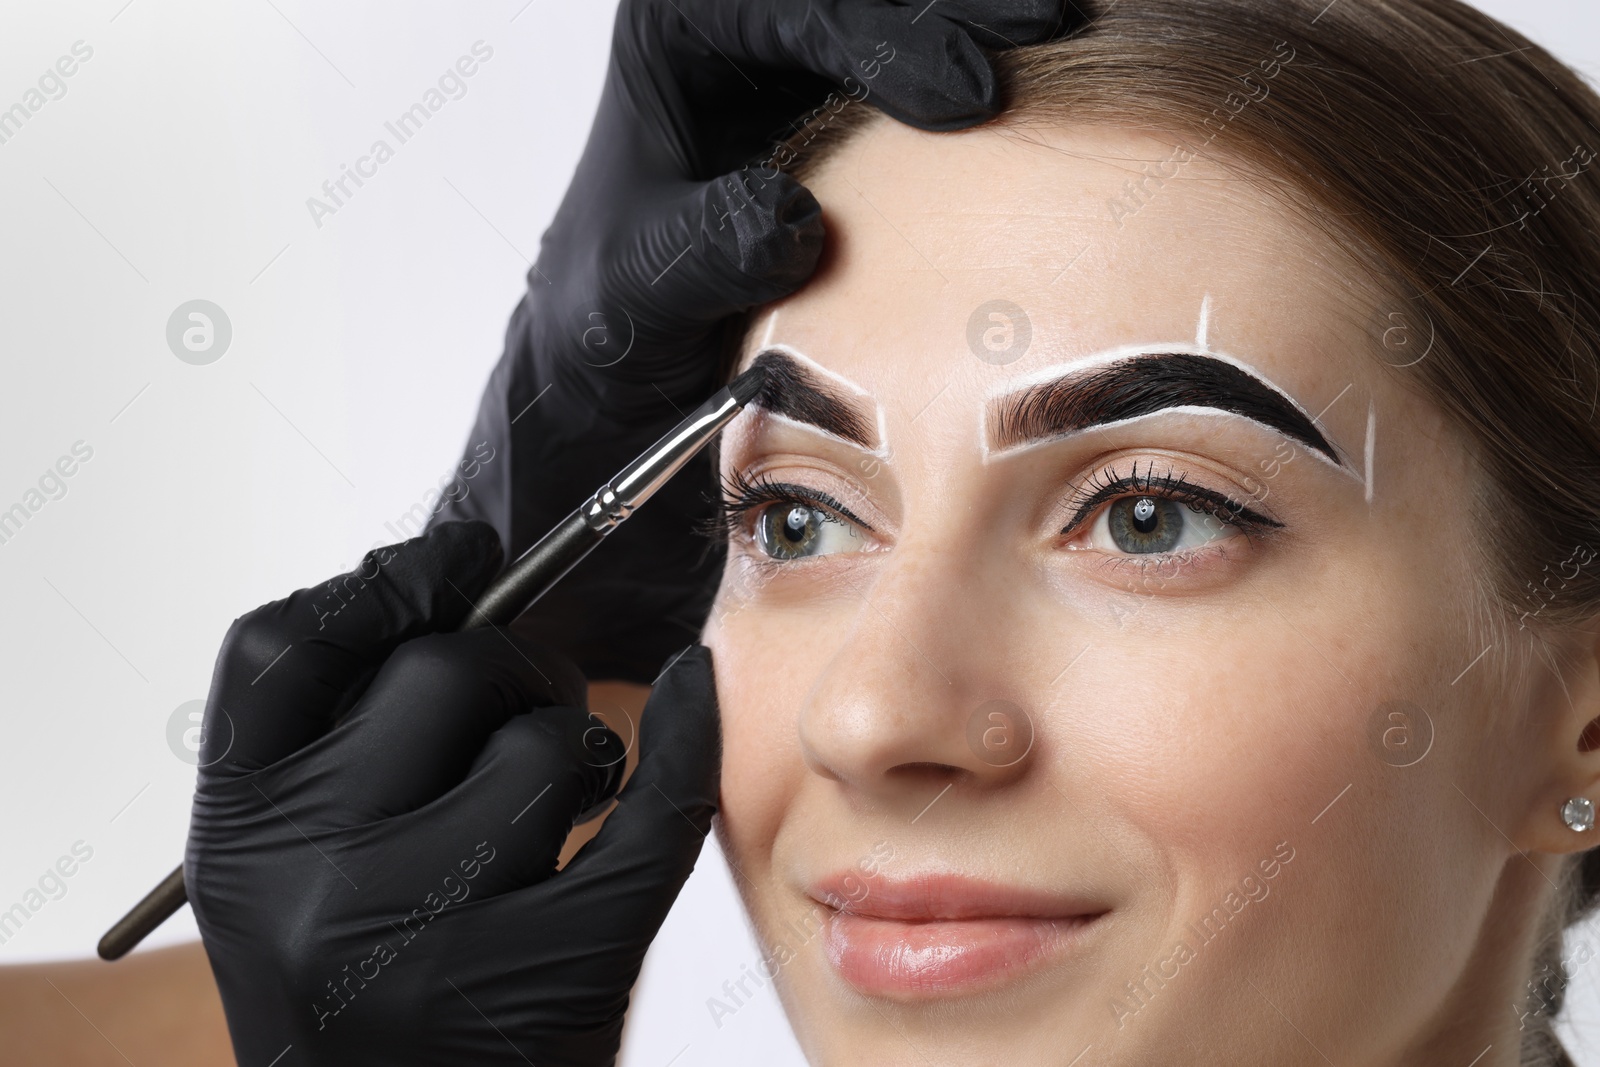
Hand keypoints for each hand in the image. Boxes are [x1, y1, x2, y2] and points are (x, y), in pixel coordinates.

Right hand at [187, 521, 720, 1065]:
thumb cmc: (373, 985)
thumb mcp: (302, 865)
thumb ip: (350, 737)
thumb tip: (460, 577)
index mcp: (239, 837)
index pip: (284, 649)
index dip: (385, 583)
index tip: (460, 558)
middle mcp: (308, 883)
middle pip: (441, 671)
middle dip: (511, 664)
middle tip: (528, 703)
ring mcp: (424, 938)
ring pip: (544, 740)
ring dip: (572, 744)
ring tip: (559, 800)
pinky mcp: (544, 980)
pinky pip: (646, 814)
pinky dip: (685, 740)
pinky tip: (691, 695)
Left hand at [433, 0, 1077, 683]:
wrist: (631, 361)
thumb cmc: (618, 324)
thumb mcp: (636, 303)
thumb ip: (697, 257)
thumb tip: (790, 222)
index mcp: (677, 39)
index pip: (785, 8)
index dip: (883, 39)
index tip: (968, 98)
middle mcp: (740, 30)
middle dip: (951, 2)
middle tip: (1047, 28)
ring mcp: (798, 54)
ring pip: (897, 6)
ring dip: (978, 13)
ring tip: (1070, 24)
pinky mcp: (844, 90)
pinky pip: (914, 49)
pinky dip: (976, 50)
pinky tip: (1050, 64)